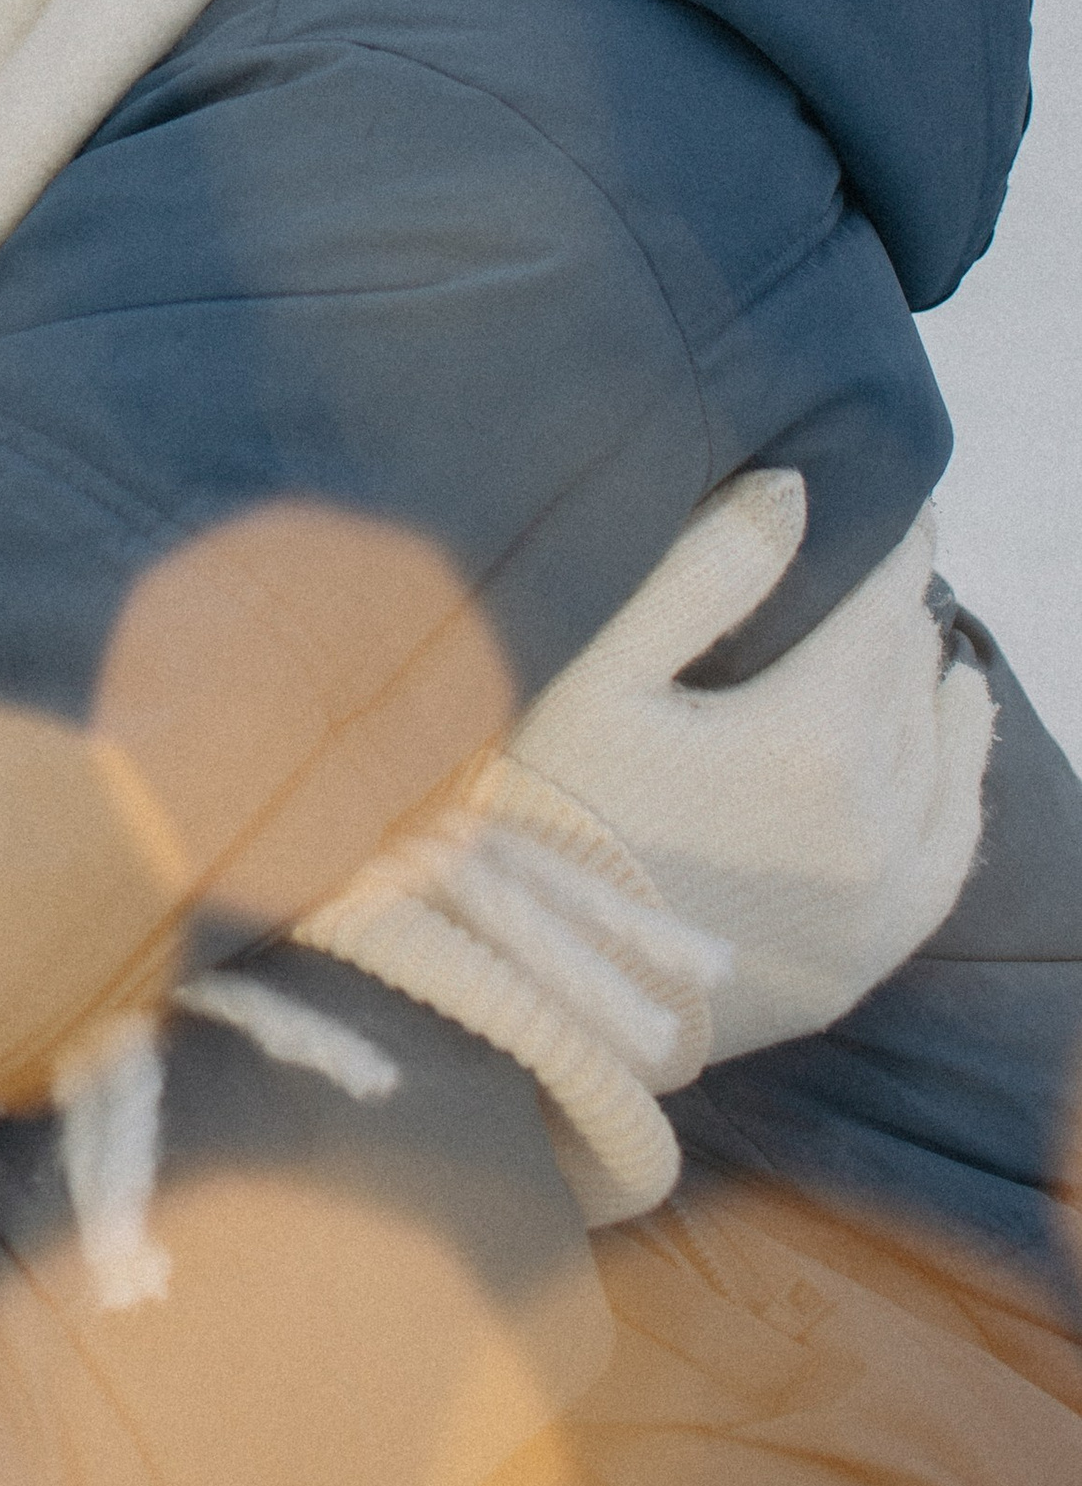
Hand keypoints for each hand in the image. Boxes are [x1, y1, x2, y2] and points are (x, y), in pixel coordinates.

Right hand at [500, 469, 993, 1061]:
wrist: (525, 994)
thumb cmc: (538, 815)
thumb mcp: (595, 674)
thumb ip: (701, 571)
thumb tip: (798, 490)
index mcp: (811, 737)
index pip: (883, 608)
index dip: (895, 542)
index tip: (898, 499)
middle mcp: (871, 821)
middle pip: (911, 677)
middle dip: (899, 612)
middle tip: (882, 565)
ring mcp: (876, 901)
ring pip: (945, 759)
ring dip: (934, 690)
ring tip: (919, 643)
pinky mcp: (862, 958)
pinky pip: (949, 853)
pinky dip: (961, 787)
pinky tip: (953, 748)